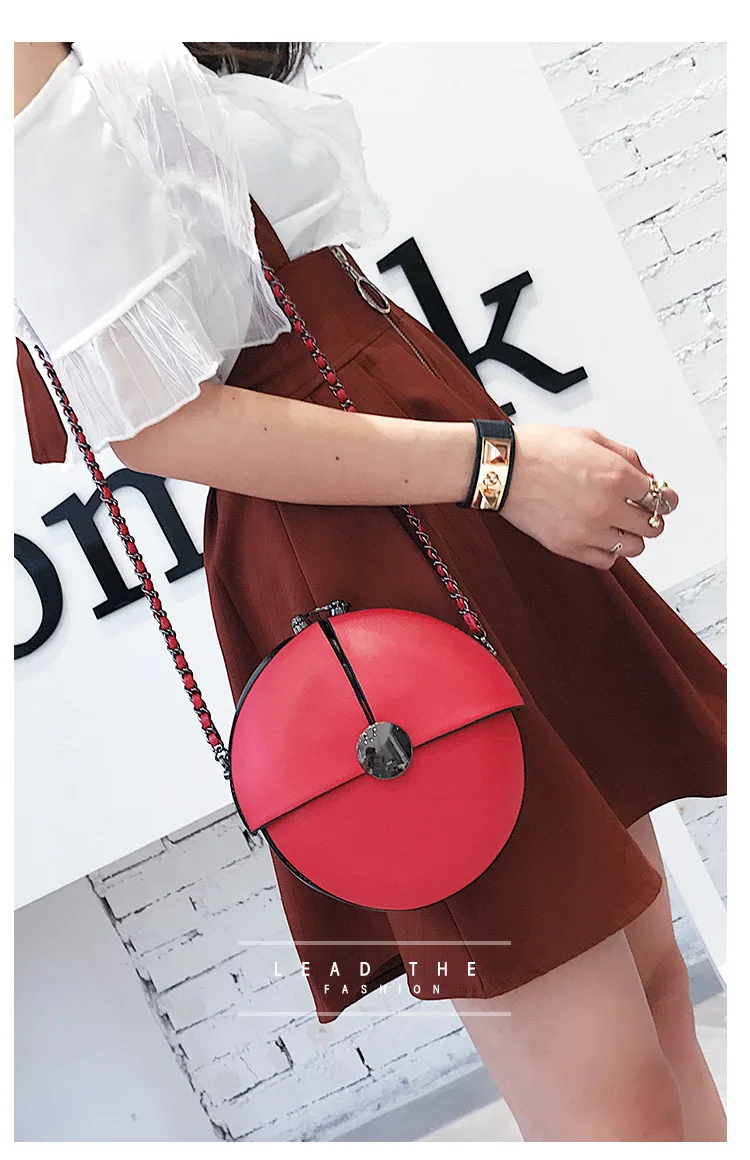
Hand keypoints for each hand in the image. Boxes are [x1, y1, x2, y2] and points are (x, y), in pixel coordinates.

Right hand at [500, 424, 679, 569]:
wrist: (501, 469)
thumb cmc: (537, 450)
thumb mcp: (589, 437)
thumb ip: (623, 455)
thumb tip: (643, 473)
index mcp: (615, 475)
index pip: (661, 497)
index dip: (666, 498)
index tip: (665, 499)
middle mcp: (606, 505)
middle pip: (653, 526)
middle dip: (651, 517)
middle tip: (642, 511)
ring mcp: (588, 529)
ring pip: (634, 548)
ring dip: (632, 536)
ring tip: (619, 525)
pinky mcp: (568, 546)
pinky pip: (606, 561)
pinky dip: (610, 551)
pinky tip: (602, 537)